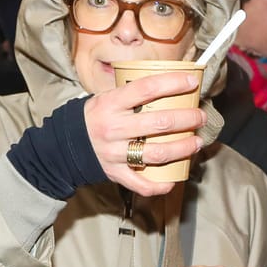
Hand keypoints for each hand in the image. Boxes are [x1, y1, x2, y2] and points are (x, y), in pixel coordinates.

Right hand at [84, 70, 205, 196]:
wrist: (65, 144)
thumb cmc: (94, 117)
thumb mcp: (107, 97)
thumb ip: (133, 93)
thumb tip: (170, 83)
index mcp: (111, 104)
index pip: (147, 88)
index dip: (173, 83)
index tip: (193, 82)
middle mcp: (114, 128)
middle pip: (159, 123)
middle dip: (187, 119)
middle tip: (200, 116)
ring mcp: (115, 153)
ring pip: (157, 153)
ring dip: (183, 148)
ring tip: (197, 143)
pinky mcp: (115, 173)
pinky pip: (141, 184)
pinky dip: (159, 185)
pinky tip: (174, 179)